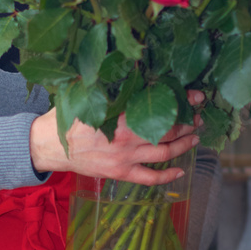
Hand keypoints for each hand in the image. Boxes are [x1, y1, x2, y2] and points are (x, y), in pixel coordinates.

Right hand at [30, 89, 204, 184]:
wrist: (50, 146)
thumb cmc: (68, 117)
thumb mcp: (90, 97)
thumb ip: (114, 90)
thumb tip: (137, 71)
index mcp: (120, 116)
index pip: (159, 107)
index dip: (182, 102)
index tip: (196, 97)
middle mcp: (127, 138)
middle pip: (167, 130)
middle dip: (188, 123)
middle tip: (200, 117)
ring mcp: (125, 158)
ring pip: (164, 153)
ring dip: (184, 145)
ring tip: (195, 137)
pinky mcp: (120, 173)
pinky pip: (149, 178)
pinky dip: (168, 176)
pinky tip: (180, 171)